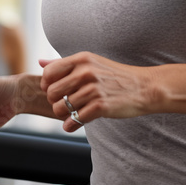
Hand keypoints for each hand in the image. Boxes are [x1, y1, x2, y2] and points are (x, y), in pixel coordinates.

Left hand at [40, 53, 157, 130]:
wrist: (145, 87)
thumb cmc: (115, 76)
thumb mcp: (91, 62)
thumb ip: (64, 63)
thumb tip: (40, 61)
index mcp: (81, 59)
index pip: (48, 73)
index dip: (47, 85)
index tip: (56, 91)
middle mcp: (86, 72)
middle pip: (51, 92)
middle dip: (55, 102)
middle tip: (64, 105)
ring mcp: (93, 89)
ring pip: (61, 108)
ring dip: (63, 115)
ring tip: (71, 114)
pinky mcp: (101, 106)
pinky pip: (75, 119)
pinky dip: (71, 125)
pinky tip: (74, 124)